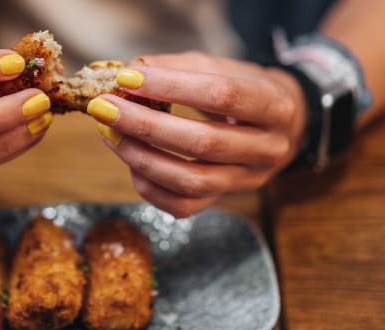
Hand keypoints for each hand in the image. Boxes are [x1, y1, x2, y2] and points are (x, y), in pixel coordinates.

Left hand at [88, 52, 306, 217]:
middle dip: (145, 125)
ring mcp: (246, 180)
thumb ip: (177, 68)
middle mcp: (268, 149)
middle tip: (106, 109)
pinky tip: (130, 161)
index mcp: (274, 106)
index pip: (221, 95)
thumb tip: (128, 72)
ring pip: (191, 181)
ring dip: (141, 158)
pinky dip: (149, 186)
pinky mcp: (223, 199)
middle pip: (203, 142)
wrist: (278, 125)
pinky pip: (182, 206)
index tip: (128, 78)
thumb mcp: (220, 68)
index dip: (170, 86)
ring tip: (111, 135)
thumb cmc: (243, 90)